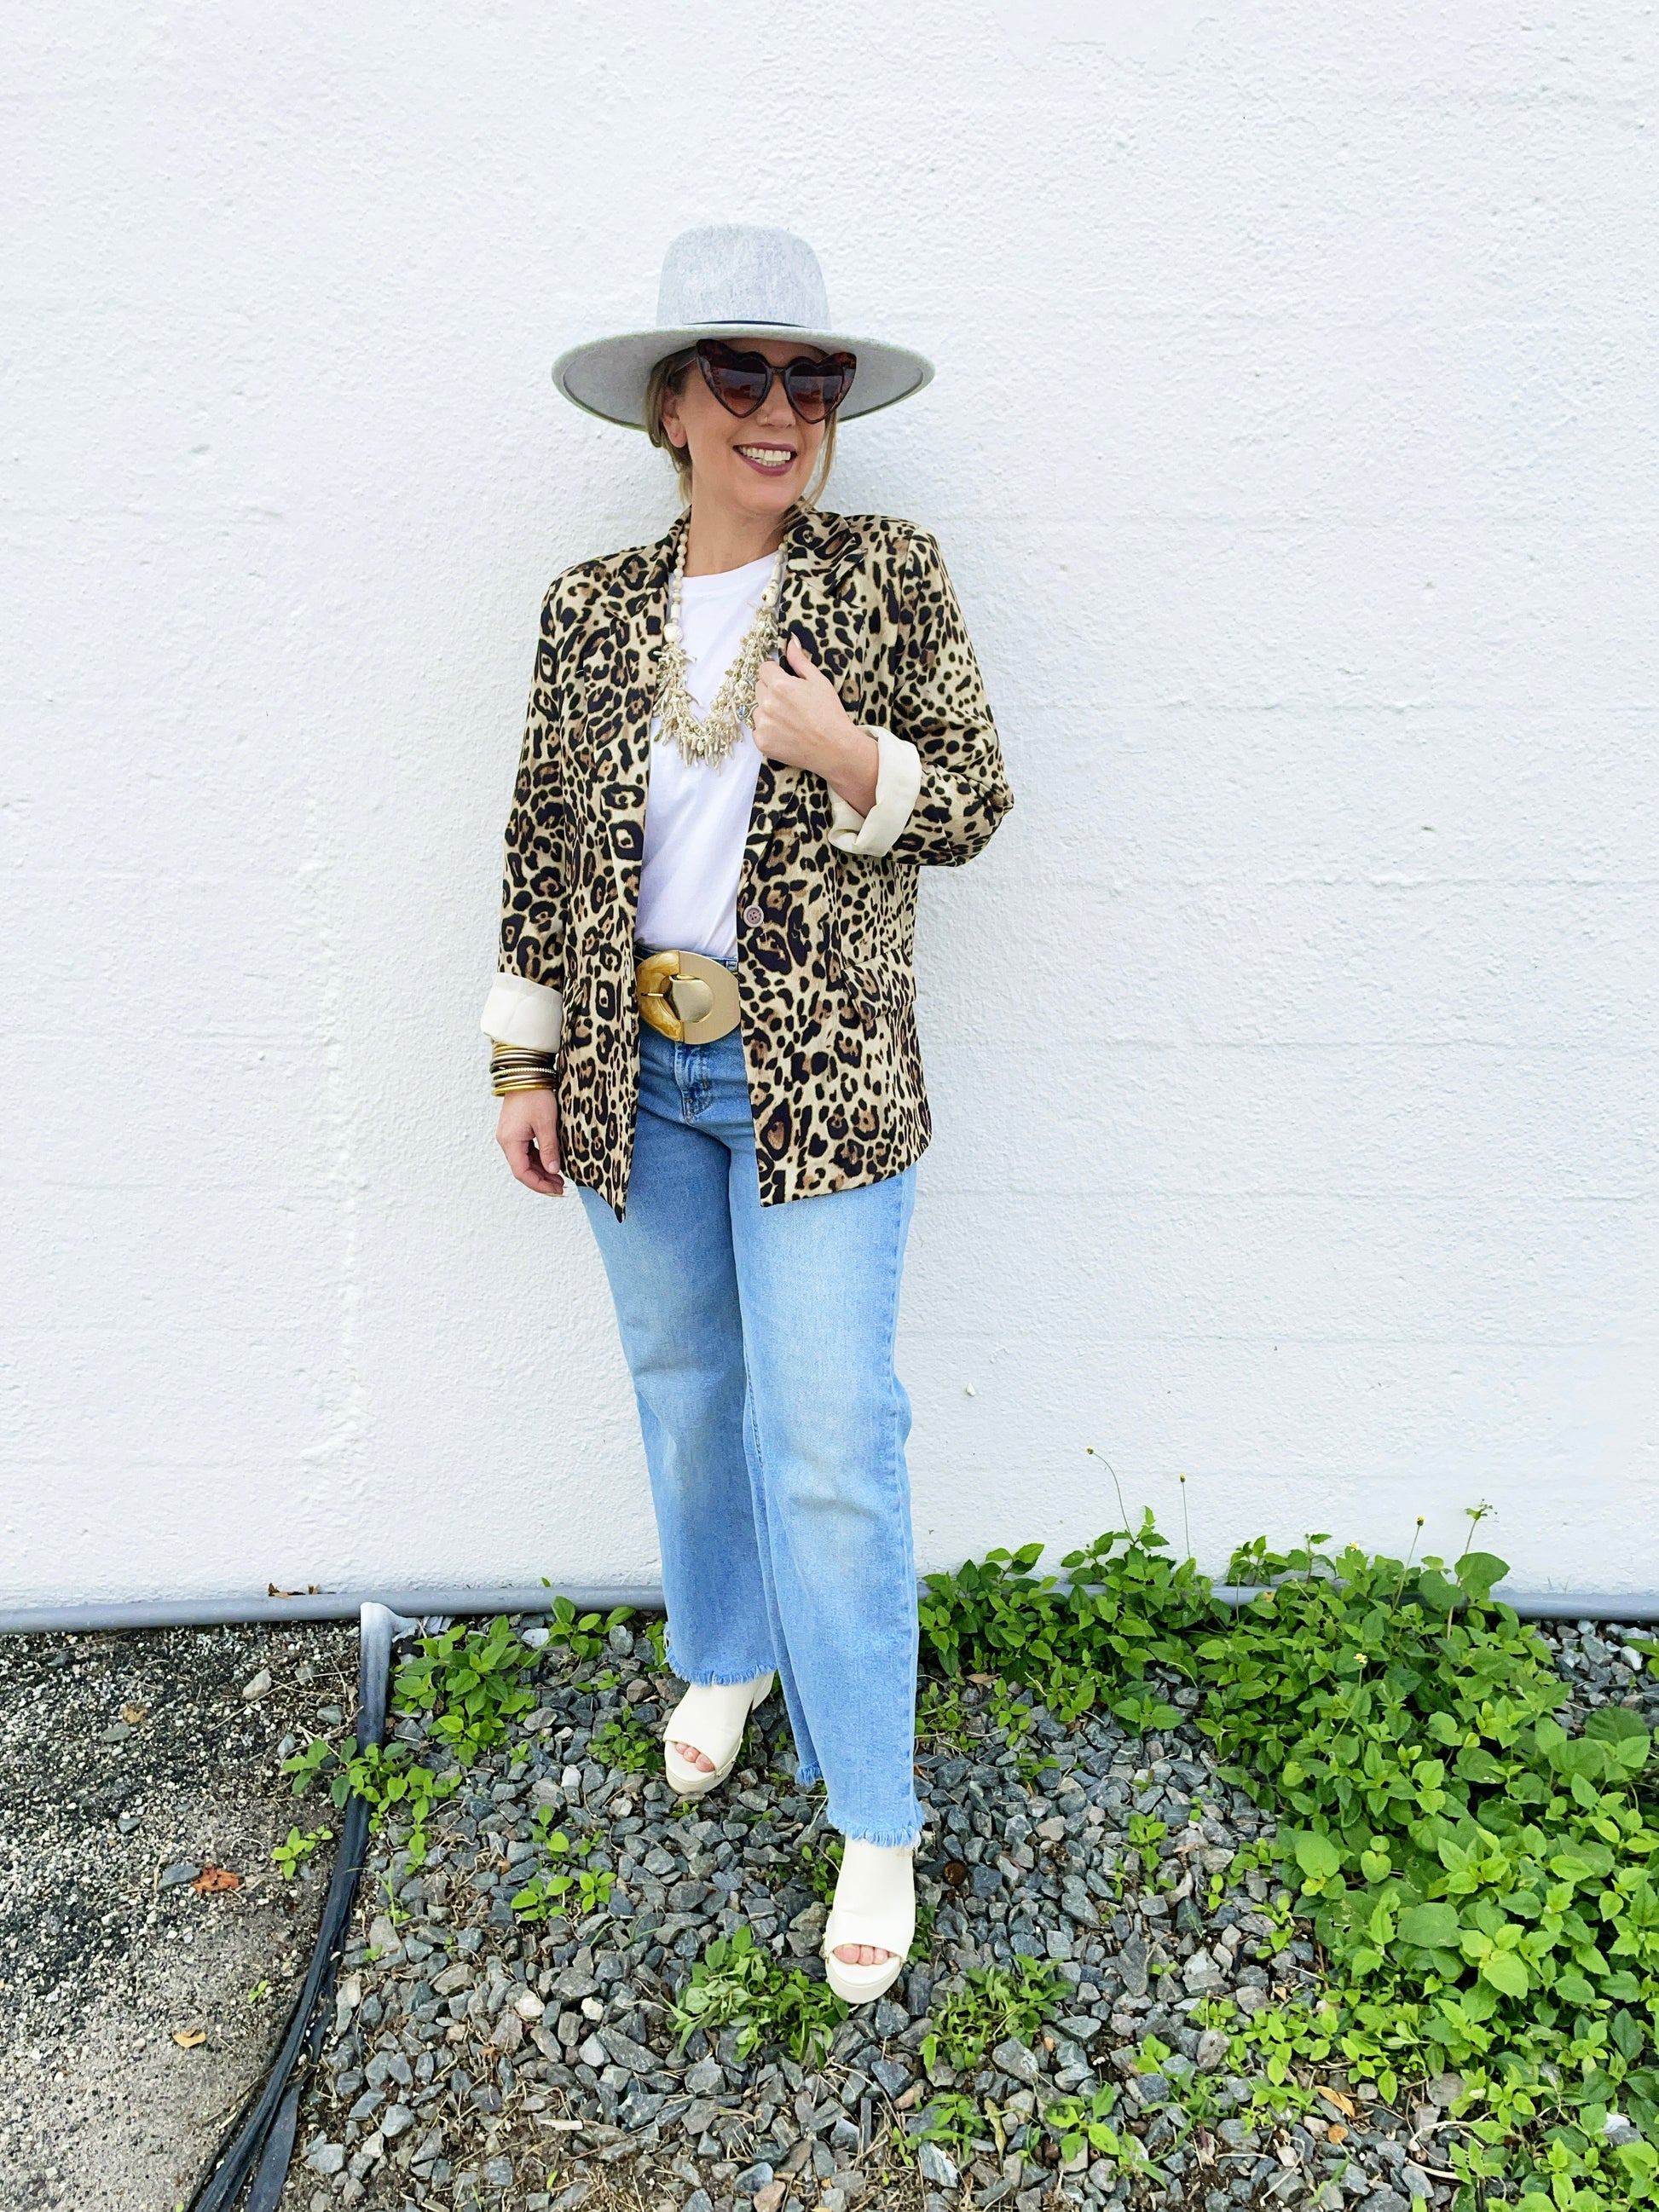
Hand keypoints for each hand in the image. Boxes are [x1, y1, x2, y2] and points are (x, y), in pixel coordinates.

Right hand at [496, 1088, 563, 1195]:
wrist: (526, 1072)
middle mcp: (507, 1140)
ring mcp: (511, 1135)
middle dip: (542, 1180)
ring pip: (525, 1161)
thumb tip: (553, 1170)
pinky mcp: (516, 1130)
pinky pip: (526, 1151)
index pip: (522, 1173)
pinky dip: (539, 1159)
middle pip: (523, 1169)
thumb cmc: (535, 1095)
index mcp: (510, 1141)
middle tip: (561, 1187)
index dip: (539, 1185)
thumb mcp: (546, 1123)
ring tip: (560, 1178)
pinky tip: (552, 1162)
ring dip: (541, 1171)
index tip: (556, 1190)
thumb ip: (549, 1148)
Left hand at [751, 634, 878, 814]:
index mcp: (780, 685)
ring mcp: (763, 724)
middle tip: (791, 702)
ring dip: (768, 710)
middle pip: (759, 687)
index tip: (786, 682)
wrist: (835, 748)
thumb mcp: (818, 681)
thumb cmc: (830, 713)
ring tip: (789, 719)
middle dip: (771, 690)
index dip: (775, 673)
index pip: (763, 668)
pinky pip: (757, 729)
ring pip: (757, 709)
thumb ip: (799, 660)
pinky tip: (786, 732)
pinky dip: (768, 730)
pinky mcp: (762, 742)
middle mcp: (768, 704)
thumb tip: (790, 641)